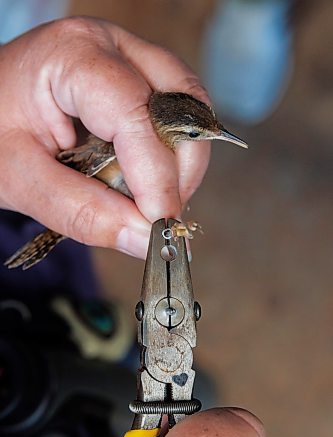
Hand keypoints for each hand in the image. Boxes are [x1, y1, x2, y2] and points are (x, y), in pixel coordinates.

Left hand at [0, 17, 210, 257]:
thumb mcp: (18, 177)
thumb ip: (79, 210)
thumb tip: (144, 239)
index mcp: (72, 55)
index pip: (134, 114)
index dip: (155, 175)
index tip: (158, 224)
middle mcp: (113, 47)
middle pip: (180, 107)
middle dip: (177, 173)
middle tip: (156, 219)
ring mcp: (132, 60)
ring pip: (189, 115)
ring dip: (179, 169)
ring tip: (146, 203)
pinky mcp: (142, 82)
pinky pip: (179, 122)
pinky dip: (171, 162)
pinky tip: (144, 184)